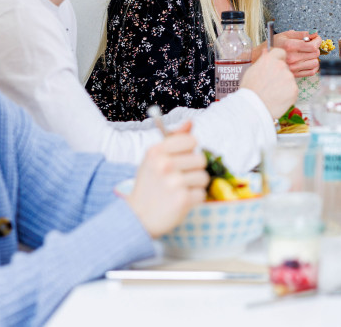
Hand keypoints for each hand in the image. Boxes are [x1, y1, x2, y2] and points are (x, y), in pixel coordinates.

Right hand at [126, 121, 208, 237]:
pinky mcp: (183, 200)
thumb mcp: (154, 158)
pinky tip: (179, 201)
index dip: (190, 150)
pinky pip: (202, 194)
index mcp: (156, 151)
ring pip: (203, 177)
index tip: (182, 159)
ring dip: (195, 185)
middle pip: (201, 159)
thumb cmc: (149, 185)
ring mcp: (174, 183)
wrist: (137, 218)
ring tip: (178, 190)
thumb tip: (191, 122)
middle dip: (193, 170)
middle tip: (179, 178)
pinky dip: (194, 199)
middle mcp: (165, 165)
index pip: (191, 140)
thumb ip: (174, 139)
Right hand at [240, 46, 297, 117]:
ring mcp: (289, 78)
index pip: (281, 52)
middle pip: (285, 68)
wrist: (253, 108)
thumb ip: (262, 62)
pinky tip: (278, 99)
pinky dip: (287, 95)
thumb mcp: (251, 71)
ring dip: (284, 85)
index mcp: (270, 60)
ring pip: (289, 80)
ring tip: (273, 94)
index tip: (276, 66)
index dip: (279, 59)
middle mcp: (281, 66)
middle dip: (280, 75)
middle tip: (271, 85)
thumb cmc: (250, 91)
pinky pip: (292, 90)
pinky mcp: (294, 90)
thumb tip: (266, 53)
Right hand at [271, 30, 319, 76]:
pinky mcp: (294, 74)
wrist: (263, 57)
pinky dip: (313, 66)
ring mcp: (293, 67)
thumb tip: (315, 33)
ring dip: (314, 57)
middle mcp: (292, 57)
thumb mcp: (286, 34)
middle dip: (316, 47)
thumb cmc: (274, 44)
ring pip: (315, 63)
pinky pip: (311, 72)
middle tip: (311, 45)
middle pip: (315, 54)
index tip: (316, 39)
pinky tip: (308, 61)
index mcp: (290, 46)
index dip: (317, 41)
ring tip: (308, 53)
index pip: (312, 46)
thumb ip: (302, 33)